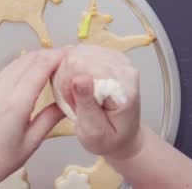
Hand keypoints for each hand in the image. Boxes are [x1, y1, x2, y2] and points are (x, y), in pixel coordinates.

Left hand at [0, 49, 65, 188]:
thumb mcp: (30, 143)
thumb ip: (49, 119)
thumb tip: (66, 104)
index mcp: (15, 103)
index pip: (40, 67)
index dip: (57, 56)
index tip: (71, 54)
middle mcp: (0, 90)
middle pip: (28, 59)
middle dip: (48, 54)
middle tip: (65, 57)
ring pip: (16, 62)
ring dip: (35, 58)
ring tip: (51, 63)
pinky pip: (5, 71)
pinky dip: (22, 66)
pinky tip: (30, 74)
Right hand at [53, 45, 143, 160]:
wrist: (123, 137)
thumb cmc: (109, 139)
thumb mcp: (94, 131)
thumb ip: (87, 104)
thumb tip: (79, 78)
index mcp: (123, 86)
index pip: (83, 65)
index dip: (67, 82)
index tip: (71, 102)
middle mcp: (123, 67)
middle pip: (78, 55)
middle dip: (67, 78)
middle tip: (73, 101)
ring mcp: (116, 59)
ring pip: (76, 52)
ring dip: (69, 73)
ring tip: (76, 95)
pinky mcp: (107, 56)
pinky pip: (80, 53)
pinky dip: (72, 69)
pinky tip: (78, 85)